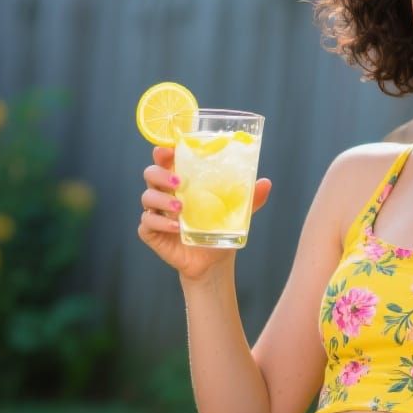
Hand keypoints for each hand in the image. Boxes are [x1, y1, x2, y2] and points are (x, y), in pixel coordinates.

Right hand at [138, 145, 271, 280]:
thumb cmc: (218, 229)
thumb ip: (248, 197)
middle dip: (160, 174)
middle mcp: (165, 193)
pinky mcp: (151, 232)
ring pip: (146, 197)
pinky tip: (175, 228)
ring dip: (161, 199)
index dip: (163, 151)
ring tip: (180, 209)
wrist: (212, 261)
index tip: (169, 150)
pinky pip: (147, 222)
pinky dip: (160, 223)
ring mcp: (156, 212)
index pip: (166, 159)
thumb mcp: (235, 212)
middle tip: (179, 182)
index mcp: (181, 181)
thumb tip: (266, 183)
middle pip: (150, 173)